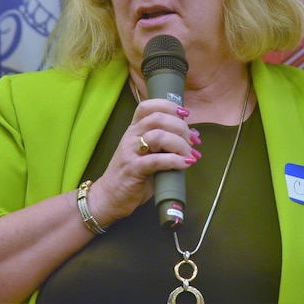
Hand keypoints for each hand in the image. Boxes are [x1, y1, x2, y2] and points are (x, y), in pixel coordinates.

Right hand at [86, 99, 198, 226]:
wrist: (109, 198)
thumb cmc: (133, 175)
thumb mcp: (152, 155)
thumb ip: (170, 144)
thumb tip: (194, 134)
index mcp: (135, 129)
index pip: (148, 106)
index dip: (169, 106)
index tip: (185, 114)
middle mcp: (131, 136)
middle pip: (158, 118)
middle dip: (181, 127)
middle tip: (193, 142)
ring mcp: (130, 152)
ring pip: (158, 136)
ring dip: (180, 144)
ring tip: (190, 155)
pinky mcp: (132, 169)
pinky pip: (156, 160)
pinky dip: (175, 160)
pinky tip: (185, 164)